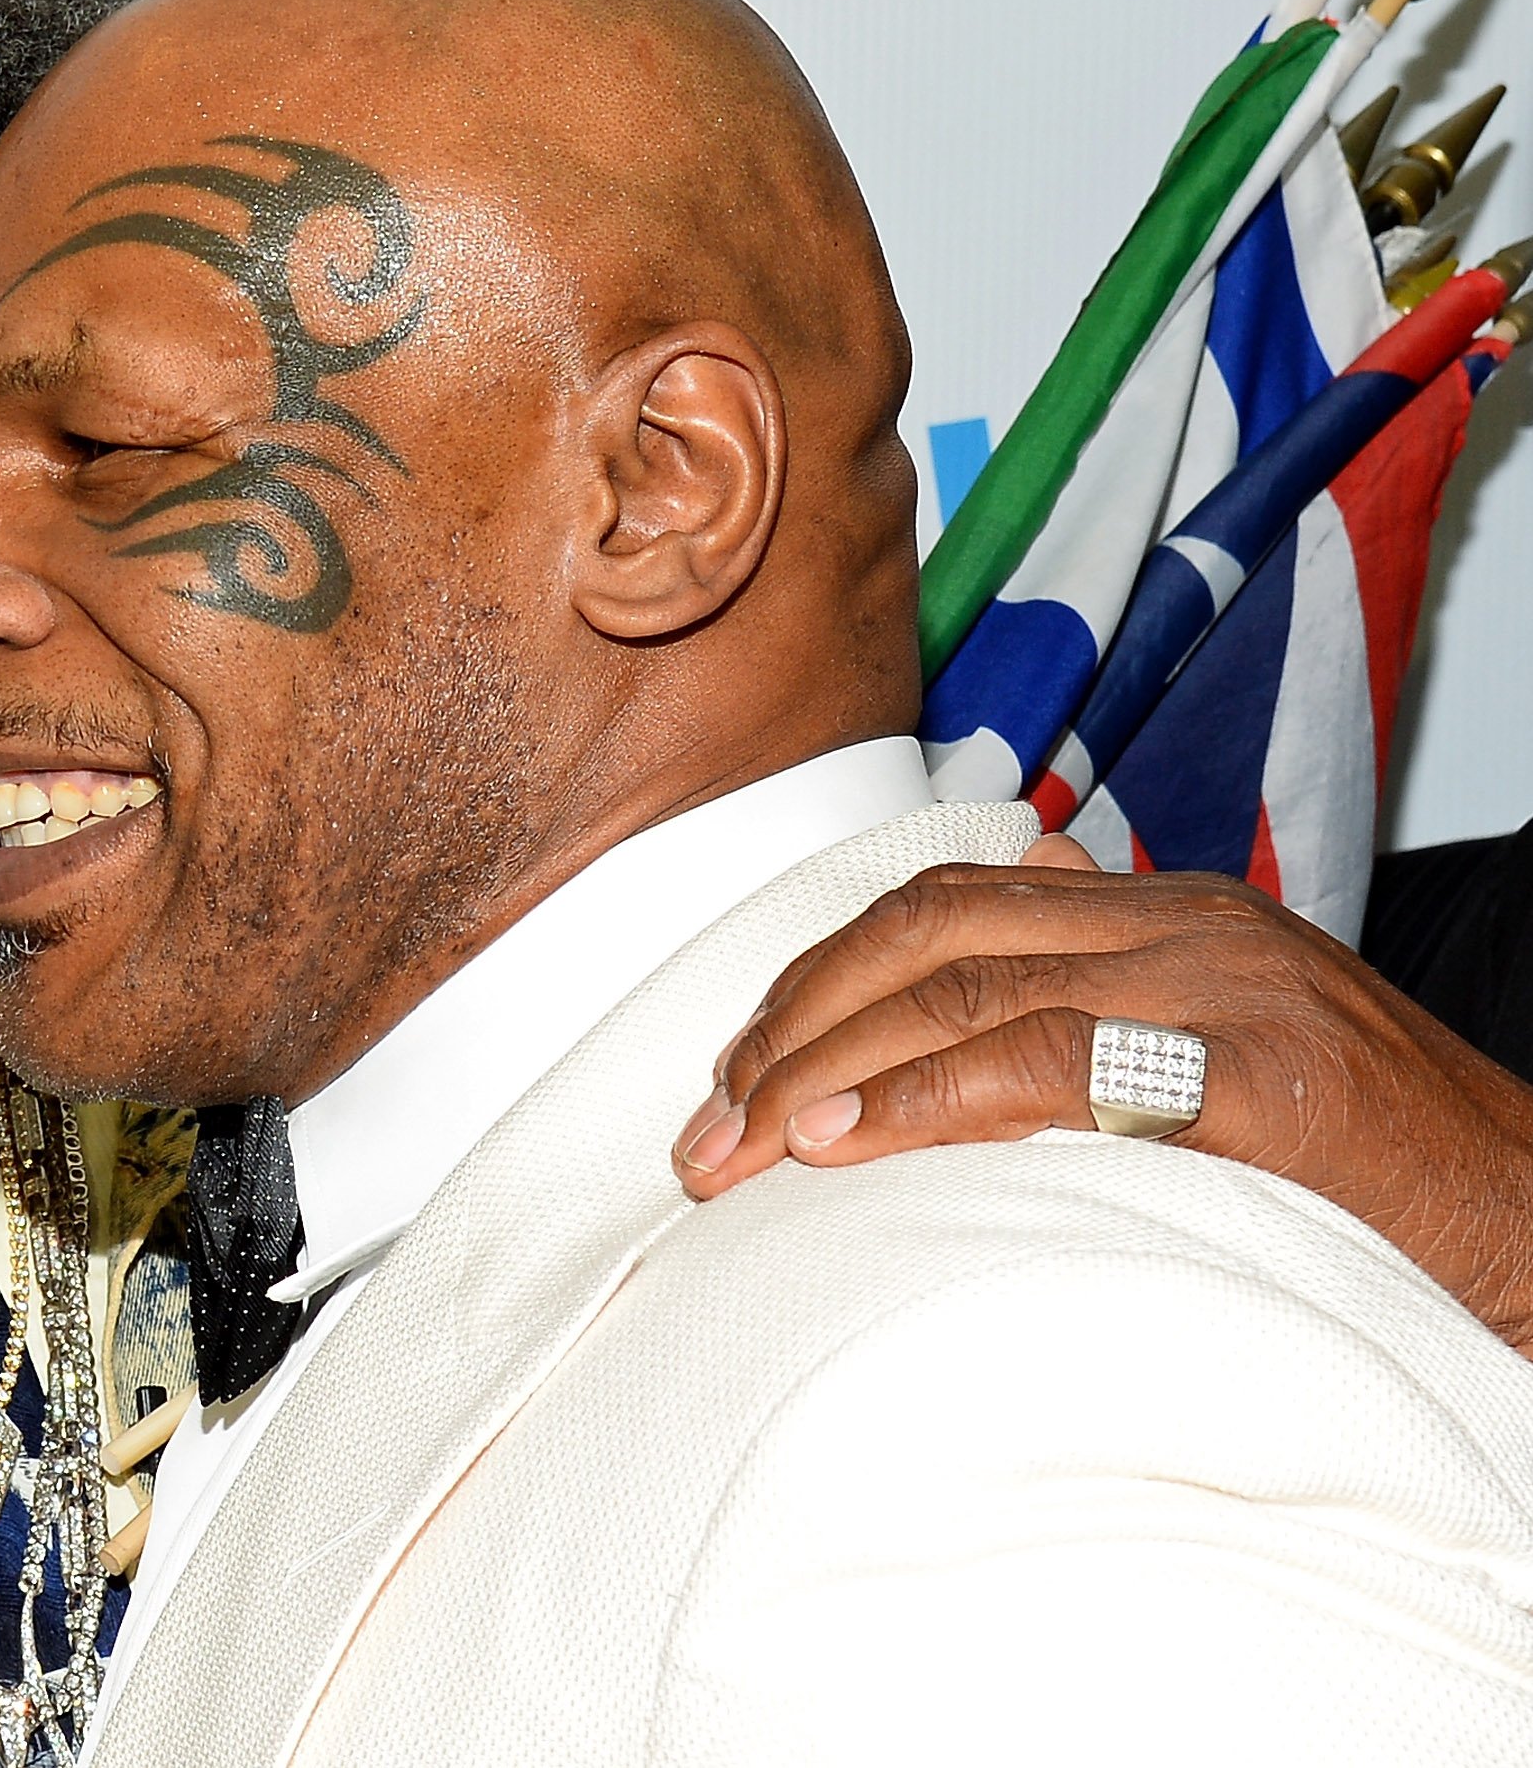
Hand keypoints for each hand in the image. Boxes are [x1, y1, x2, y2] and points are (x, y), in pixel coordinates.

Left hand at [672, 851, 1532, 1352]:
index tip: (736, 1078)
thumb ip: (1092, 1031)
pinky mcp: (1266, 1076)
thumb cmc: (1374, 1175)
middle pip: (922, 932)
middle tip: (708, 1133)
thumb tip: (945, 1035)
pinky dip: (925, 1097)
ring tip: (743, 1146)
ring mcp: (1226, 987)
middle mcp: (1181, 923)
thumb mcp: (1216, 1071)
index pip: (936, 908)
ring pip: (965, 982)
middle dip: (792, 1024)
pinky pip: (1055, 1062)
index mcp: (1161, 913)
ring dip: (826, 1064)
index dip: (815, 985)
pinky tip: (845, 1139)